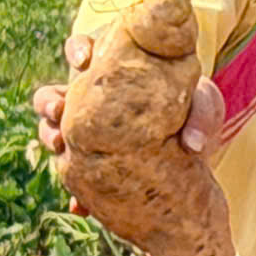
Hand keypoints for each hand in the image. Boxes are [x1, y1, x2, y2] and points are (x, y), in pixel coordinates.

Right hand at [33, 36, 222, 199]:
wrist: (197, 145)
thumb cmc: (196, 106)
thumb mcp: (205, 103)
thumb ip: (200, 114)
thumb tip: (193, 145)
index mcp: (112, 69)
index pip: (84, 50)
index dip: (79, 50)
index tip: (84, 59)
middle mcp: (90, 99)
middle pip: (53, 95)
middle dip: (50, 101)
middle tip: (59, 109)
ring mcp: (85, 132)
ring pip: (53, 131)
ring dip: (51, 138)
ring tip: (62, 148)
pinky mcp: (92, 164)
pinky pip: (74, 177)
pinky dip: (78, 193)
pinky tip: (82, 205)